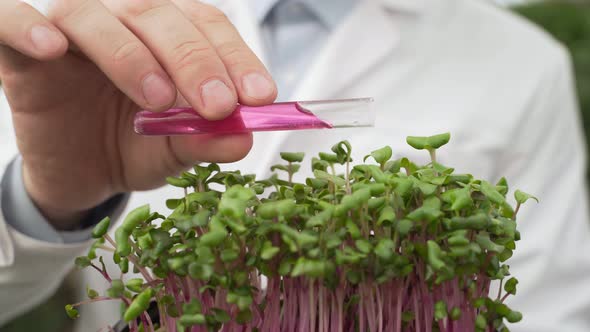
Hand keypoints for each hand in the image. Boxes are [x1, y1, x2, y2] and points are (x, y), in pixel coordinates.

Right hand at [0, 0, 276, 227]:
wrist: (80, 172)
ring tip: (156, 100)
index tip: (259, 97)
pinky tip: (51, 48)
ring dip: (131, 55)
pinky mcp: (21, 52)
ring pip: (96, 16)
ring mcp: (71, 30)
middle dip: (194, 61)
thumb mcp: (175, 150)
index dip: (236, 58)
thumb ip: (206, 140)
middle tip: (217, 105)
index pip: (206, 26)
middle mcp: (123, 21)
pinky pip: (9, 19)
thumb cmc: (132, 147)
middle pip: (158, 15)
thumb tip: (243, 138)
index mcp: (168, 37)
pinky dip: (24, 26)